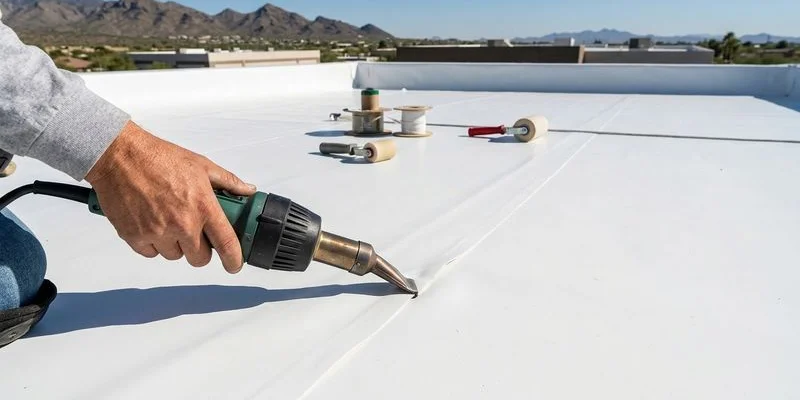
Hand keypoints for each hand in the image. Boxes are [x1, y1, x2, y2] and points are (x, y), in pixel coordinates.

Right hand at [85, 121, 256, 272]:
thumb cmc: (158, 158)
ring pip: (175, 256)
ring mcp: (157, 232)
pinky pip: (151, 253)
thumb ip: (228, 182)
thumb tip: (247, 191)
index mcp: (202, 206)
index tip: (234, 265)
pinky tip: (152, 223)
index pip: (226, 243)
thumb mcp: (201, 165)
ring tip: (169, 221)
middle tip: (195, 233)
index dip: (233, 259)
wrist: (119, 155)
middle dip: (200, 249)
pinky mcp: (135, 237)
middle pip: (199, 258)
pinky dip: (153, 244)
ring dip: (175, 245)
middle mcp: (182, 223)